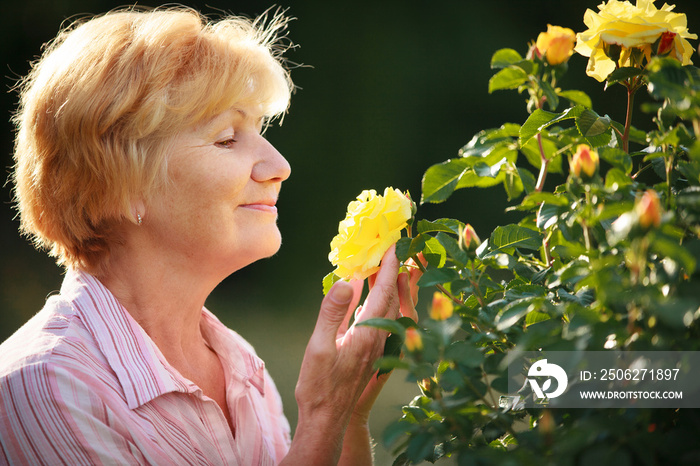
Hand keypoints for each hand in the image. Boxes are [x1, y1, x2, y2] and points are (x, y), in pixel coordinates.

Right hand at [285, 245, 402, 464]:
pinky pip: (376, 317)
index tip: (393, 244)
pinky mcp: (368, 351)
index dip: (389, 266)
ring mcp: (375, 346)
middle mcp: (377, 338)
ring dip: (383, 284)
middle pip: (389, 296)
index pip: (383, 292)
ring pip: (384, 307)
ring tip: (378, 264)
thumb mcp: (319, 346)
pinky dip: (373, 299)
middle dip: (391, 270)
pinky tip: (362, 294)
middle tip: (389, 247)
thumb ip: (332, 312)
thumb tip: (346, 280)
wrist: (326, 419)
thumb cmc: (319, 386)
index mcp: (368, 334)